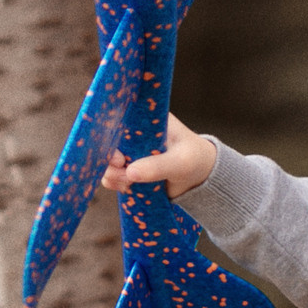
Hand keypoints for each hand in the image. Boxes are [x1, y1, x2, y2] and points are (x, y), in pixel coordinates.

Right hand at [102, 113, 217, 199]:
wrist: (201, 177)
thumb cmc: (194, 159)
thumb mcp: (180, 162)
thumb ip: (158, 166)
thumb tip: (130, 173)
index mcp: (144, 119)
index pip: (116, 120)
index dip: (109, 137)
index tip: (118, 157)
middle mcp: (133, 133)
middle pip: (106, 143)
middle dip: (108, 160)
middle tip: (121, 169)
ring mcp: (129, 152)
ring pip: (107, 162)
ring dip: (112, 175)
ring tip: (129, 182)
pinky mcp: (129, 169)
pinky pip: (112, 176)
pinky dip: (115, 183)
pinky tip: (129, 187)